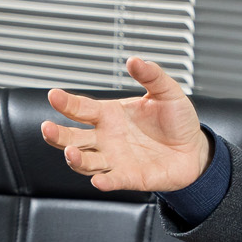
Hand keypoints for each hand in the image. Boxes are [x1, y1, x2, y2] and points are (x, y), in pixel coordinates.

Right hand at [40, 56, 210, 192]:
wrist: (193, 149)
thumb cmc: (177, 120)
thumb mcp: (167, 92)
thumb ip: (151, 75)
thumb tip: (134, 60)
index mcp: (110, 115)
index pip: (81, 108)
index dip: (67, 102)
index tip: (54, 95)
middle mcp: (106, 138)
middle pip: (73, 138)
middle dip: (58, 135)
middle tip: (47, 128)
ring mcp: (115, 159)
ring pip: (86, 162)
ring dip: (76, 159)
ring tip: (71, 153)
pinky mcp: (129, 177)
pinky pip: (112, 180)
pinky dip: (104, 181)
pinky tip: (98, 180)